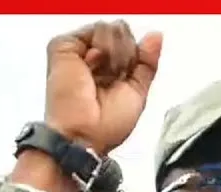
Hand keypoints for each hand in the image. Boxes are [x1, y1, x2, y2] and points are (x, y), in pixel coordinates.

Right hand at [45, 21, 162, 154]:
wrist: (85, 132)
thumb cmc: (107, 126)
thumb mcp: (138, 92)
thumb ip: (147, 62)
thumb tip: (156, 36)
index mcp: (108, 71)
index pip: (131, 46)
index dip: (136, 60)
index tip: (127, 81)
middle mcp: (93, 60)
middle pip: (123, 34)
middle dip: (127, 56)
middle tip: (115, 79)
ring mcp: (78, 51)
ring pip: (112, 29)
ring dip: (117, 54)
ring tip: (105, 75)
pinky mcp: (64, 45)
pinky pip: (98, 28)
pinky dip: (105, 47)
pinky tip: (95, 64)